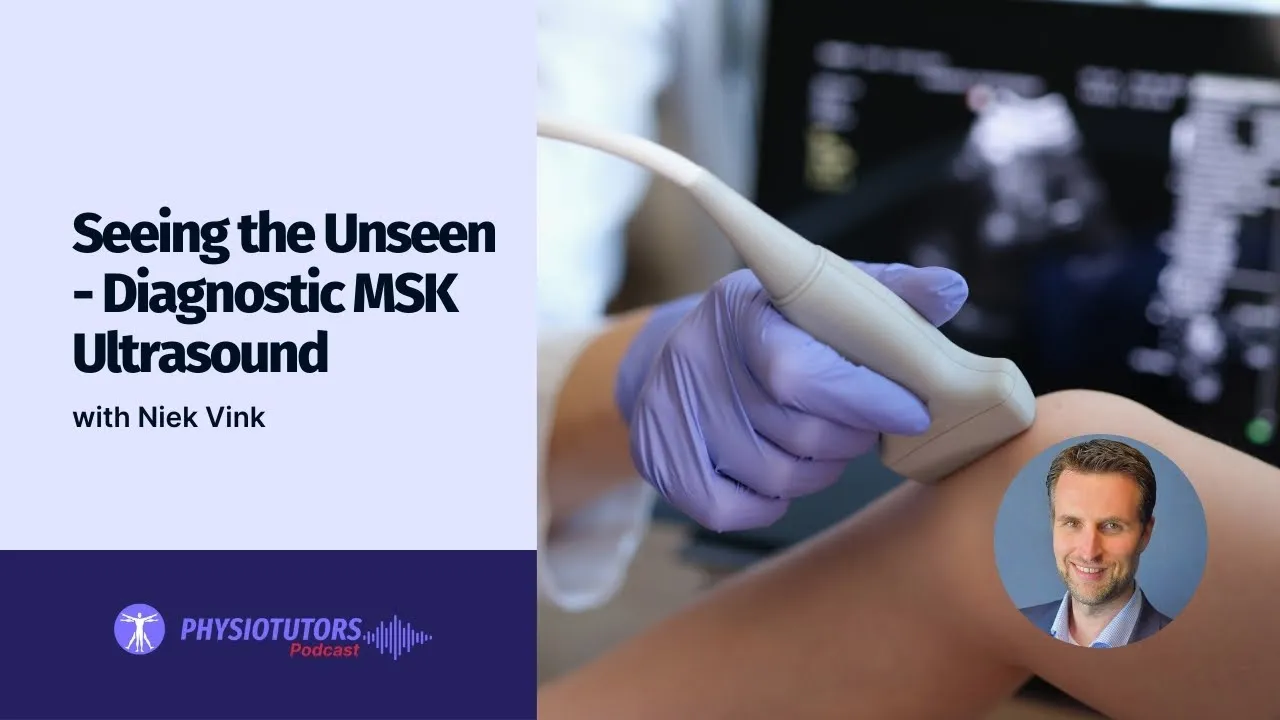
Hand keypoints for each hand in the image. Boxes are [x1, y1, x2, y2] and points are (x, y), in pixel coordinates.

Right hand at [614, 261, 968, 531]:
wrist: (684, 350)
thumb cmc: (776, 323)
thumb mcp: (824, 294)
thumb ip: (889, 292)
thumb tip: (951, 288)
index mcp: (741, 308)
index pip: (798, 371)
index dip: (863, 400)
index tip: (913, 412)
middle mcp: (695, 357)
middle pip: (792, 432)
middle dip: (848, 441)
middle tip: (864, 431)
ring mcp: (670, 411)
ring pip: (770, 475)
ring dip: (815, 472)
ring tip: (823, 447)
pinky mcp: (655, 457)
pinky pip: (727, 509)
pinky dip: (767, 503)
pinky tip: (779, 476)